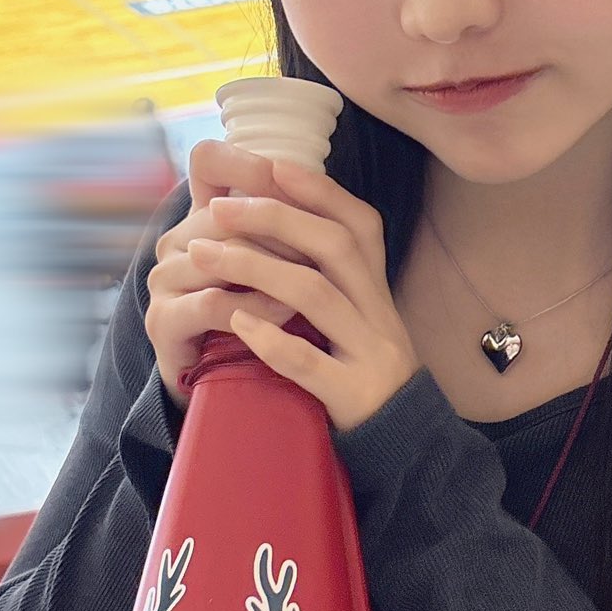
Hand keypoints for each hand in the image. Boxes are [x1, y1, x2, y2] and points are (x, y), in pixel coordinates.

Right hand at [144, 138, 302, 409]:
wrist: (228, 381)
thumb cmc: (263, 314)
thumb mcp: (279, 261)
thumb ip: (289, 221)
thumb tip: (318, 180)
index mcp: (200, 216)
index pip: (208, 163)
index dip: (248, 164)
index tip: (291, 177)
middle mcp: (176, 240)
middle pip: (229, 215)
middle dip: (284, 230)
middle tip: (329, 248)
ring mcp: (164, 280)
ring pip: (224, 256)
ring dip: (276, 270)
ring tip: (316, 285)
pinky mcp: (162, 321)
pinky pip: (214, 304)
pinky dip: (255, 308)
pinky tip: (287, 314)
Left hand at [185, 159, 421, 433]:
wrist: (405, 444)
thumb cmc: (361, 371)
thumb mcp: (357, 317)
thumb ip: (328, 275)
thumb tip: (278, 216)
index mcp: (378, 290)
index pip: (358, 224)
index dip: (318, 191)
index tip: (271, 166)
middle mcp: (380, 314)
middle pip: (333, 248)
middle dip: (273, 219)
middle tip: (218, 209)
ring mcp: (371, 354)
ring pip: (317, 295)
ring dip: (256, 268)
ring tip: (206, 255)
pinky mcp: (355, 396)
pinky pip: (311, 363)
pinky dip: (272, 339)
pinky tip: (237, 323)